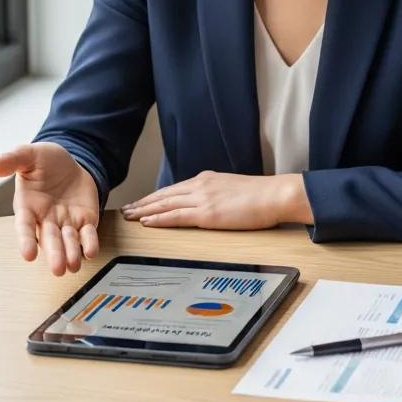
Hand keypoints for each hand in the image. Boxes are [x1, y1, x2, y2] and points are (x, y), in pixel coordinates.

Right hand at [0, 142, 99, 275]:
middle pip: (49, 239)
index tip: (28, 254)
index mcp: (28, 206)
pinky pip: (87, 234)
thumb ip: (12, 159)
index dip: (26, 240)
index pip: (25, 227)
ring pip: (68, 241)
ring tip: (73, 265)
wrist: (70, 162)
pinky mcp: (84, 220)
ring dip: (71, 253)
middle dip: (54, 254)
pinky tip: (91, 251)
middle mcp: (46, 219)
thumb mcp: (29, 155)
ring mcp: (65, 222)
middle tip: (57, 269)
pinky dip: (89, 243)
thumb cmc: (45, 162)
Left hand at [121, 171, 310, 229]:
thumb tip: (208, 204)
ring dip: (144, 211)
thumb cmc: (260, 195)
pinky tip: (146, 222)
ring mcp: (203, 198)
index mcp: (207, 179)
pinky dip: (159, 219)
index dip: (154, 197)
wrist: (275, 195)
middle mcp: (200, 185)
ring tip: (128, 217)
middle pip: (164, 195)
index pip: (173, 189)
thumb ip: (216, 193)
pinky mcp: (207, 213)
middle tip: (126, 210)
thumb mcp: (233, 189)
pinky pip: (176, 216)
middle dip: (143, 203)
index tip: (141, 202)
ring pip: (165, 204)